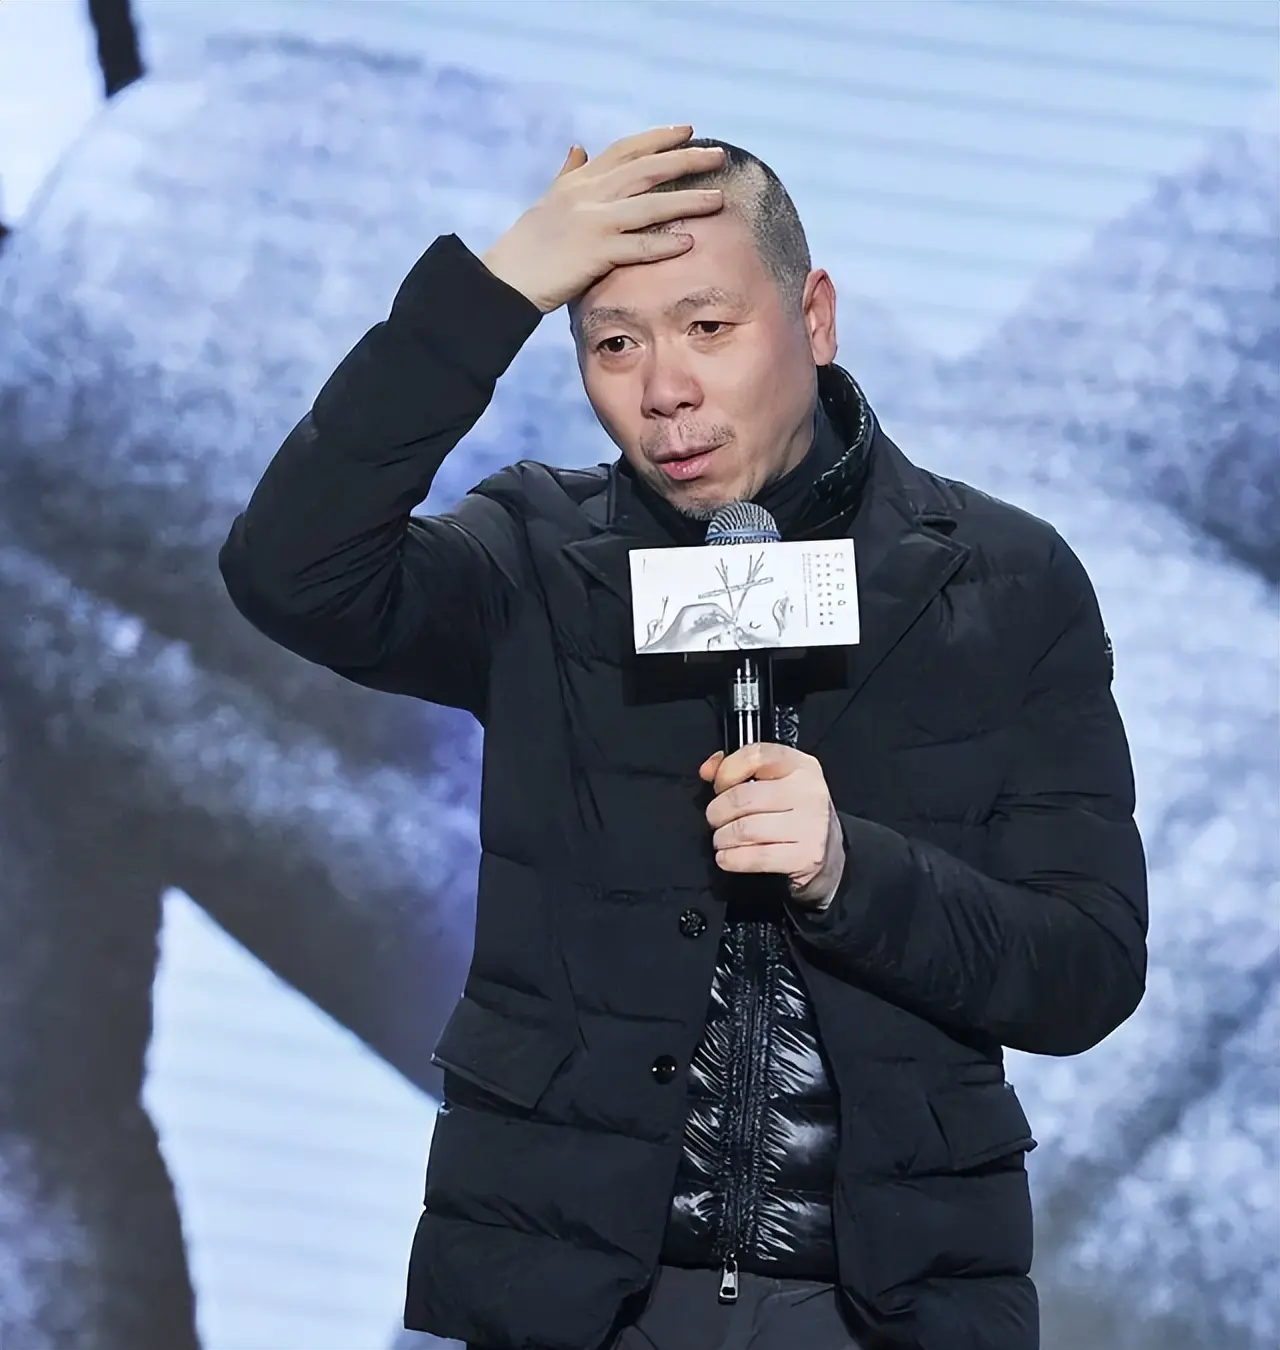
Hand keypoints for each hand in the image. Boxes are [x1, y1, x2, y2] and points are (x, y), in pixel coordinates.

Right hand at [480, 126, 725, 312]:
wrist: (506, 277)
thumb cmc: (529, 244)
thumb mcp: (549, 199)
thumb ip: (569, 172)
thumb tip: (578, 147)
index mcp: (580, 180)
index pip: (626, 149)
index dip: (658, 138)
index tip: (688, 130)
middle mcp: (589, 194)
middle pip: (646, 169)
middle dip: (684, 160)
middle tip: (717, 154)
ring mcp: (592, 222)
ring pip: (649, 206)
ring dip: (686, 201)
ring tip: (717, 200)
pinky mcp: (594, 253)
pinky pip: (636, 247)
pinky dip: (663, 244)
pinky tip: (688, 242)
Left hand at [700, 744, 845, 907]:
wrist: (828, 852)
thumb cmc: (793, 812)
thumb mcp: (774, 782)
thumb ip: (738, 768)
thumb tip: (708, 770)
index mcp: (800, 765)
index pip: (755, 755)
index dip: (727, 771)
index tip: (719, 786)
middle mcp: (809, 791)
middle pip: (743, 797)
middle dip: (718, 811)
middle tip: (716, 819)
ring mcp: (810, 825)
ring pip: (745, 829)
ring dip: (723, 837)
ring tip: (722, 839)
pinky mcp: (806, 855)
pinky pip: (756, 857)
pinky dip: (732, 858)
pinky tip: (727, 857)